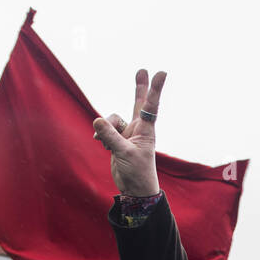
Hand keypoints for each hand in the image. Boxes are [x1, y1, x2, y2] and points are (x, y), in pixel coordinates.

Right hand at [91, 69, 165, 196]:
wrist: (134, 189)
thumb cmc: (137, 172)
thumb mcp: (123, 154)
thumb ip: (110, 136)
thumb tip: (96, 120)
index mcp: (145, 130)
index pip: (151, 106)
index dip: (155, 88)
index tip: (162, 72)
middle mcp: (138, 129)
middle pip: (138, 103)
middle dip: (140, 87)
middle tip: (143, 70)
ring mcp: (127, 134)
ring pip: (113, 119)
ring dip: (106, 127)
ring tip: (104, 142)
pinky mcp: (117, 141)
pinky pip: (105, 130)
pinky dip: (101, 135)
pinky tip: (101, 145)